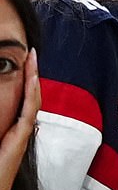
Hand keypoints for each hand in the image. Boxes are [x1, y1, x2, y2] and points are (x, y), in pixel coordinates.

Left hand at [0, 49, 39, 189]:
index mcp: (13, 129)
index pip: (22, 100)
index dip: (24, 80)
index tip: (23, 62)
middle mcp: (21, 128)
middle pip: (30, 95)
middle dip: (31, 74)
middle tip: (32, 53)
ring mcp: (23, 131)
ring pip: (32, 99)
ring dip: (33, 78)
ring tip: (33, 59)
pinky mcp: (21, 136)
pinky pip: (30, 109)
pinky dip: (32, 92)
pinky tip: (32, 78)